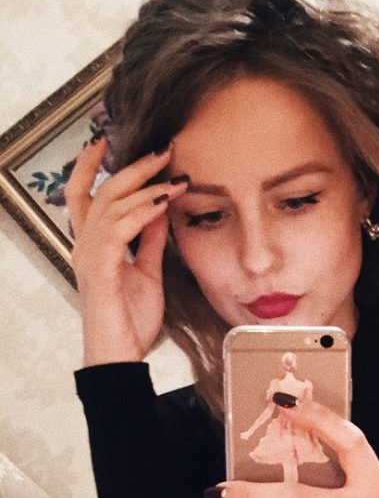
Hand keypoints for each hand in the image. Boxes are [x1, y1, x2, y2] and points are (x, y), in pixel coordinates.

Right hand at [65, 138, 187, 365]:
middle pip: (101, 192)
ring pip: (111, 206)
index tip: (111, 143)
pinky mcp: (100, 270)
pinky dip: (141, 213)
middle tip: (162, 149)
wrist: (121, 354)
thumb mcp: (148, 272)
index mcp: (93, 245)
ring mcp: (90, 256)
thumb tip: (161, 211)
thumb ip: (151, 242)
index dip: (93, 167)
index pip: (87, 195)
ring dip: (145, 187)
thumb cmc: (130, 319)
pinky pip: (118, 231)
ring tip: (173, 175)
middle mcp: (85, 245)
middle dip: (132, 167)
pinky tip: (161, 202)